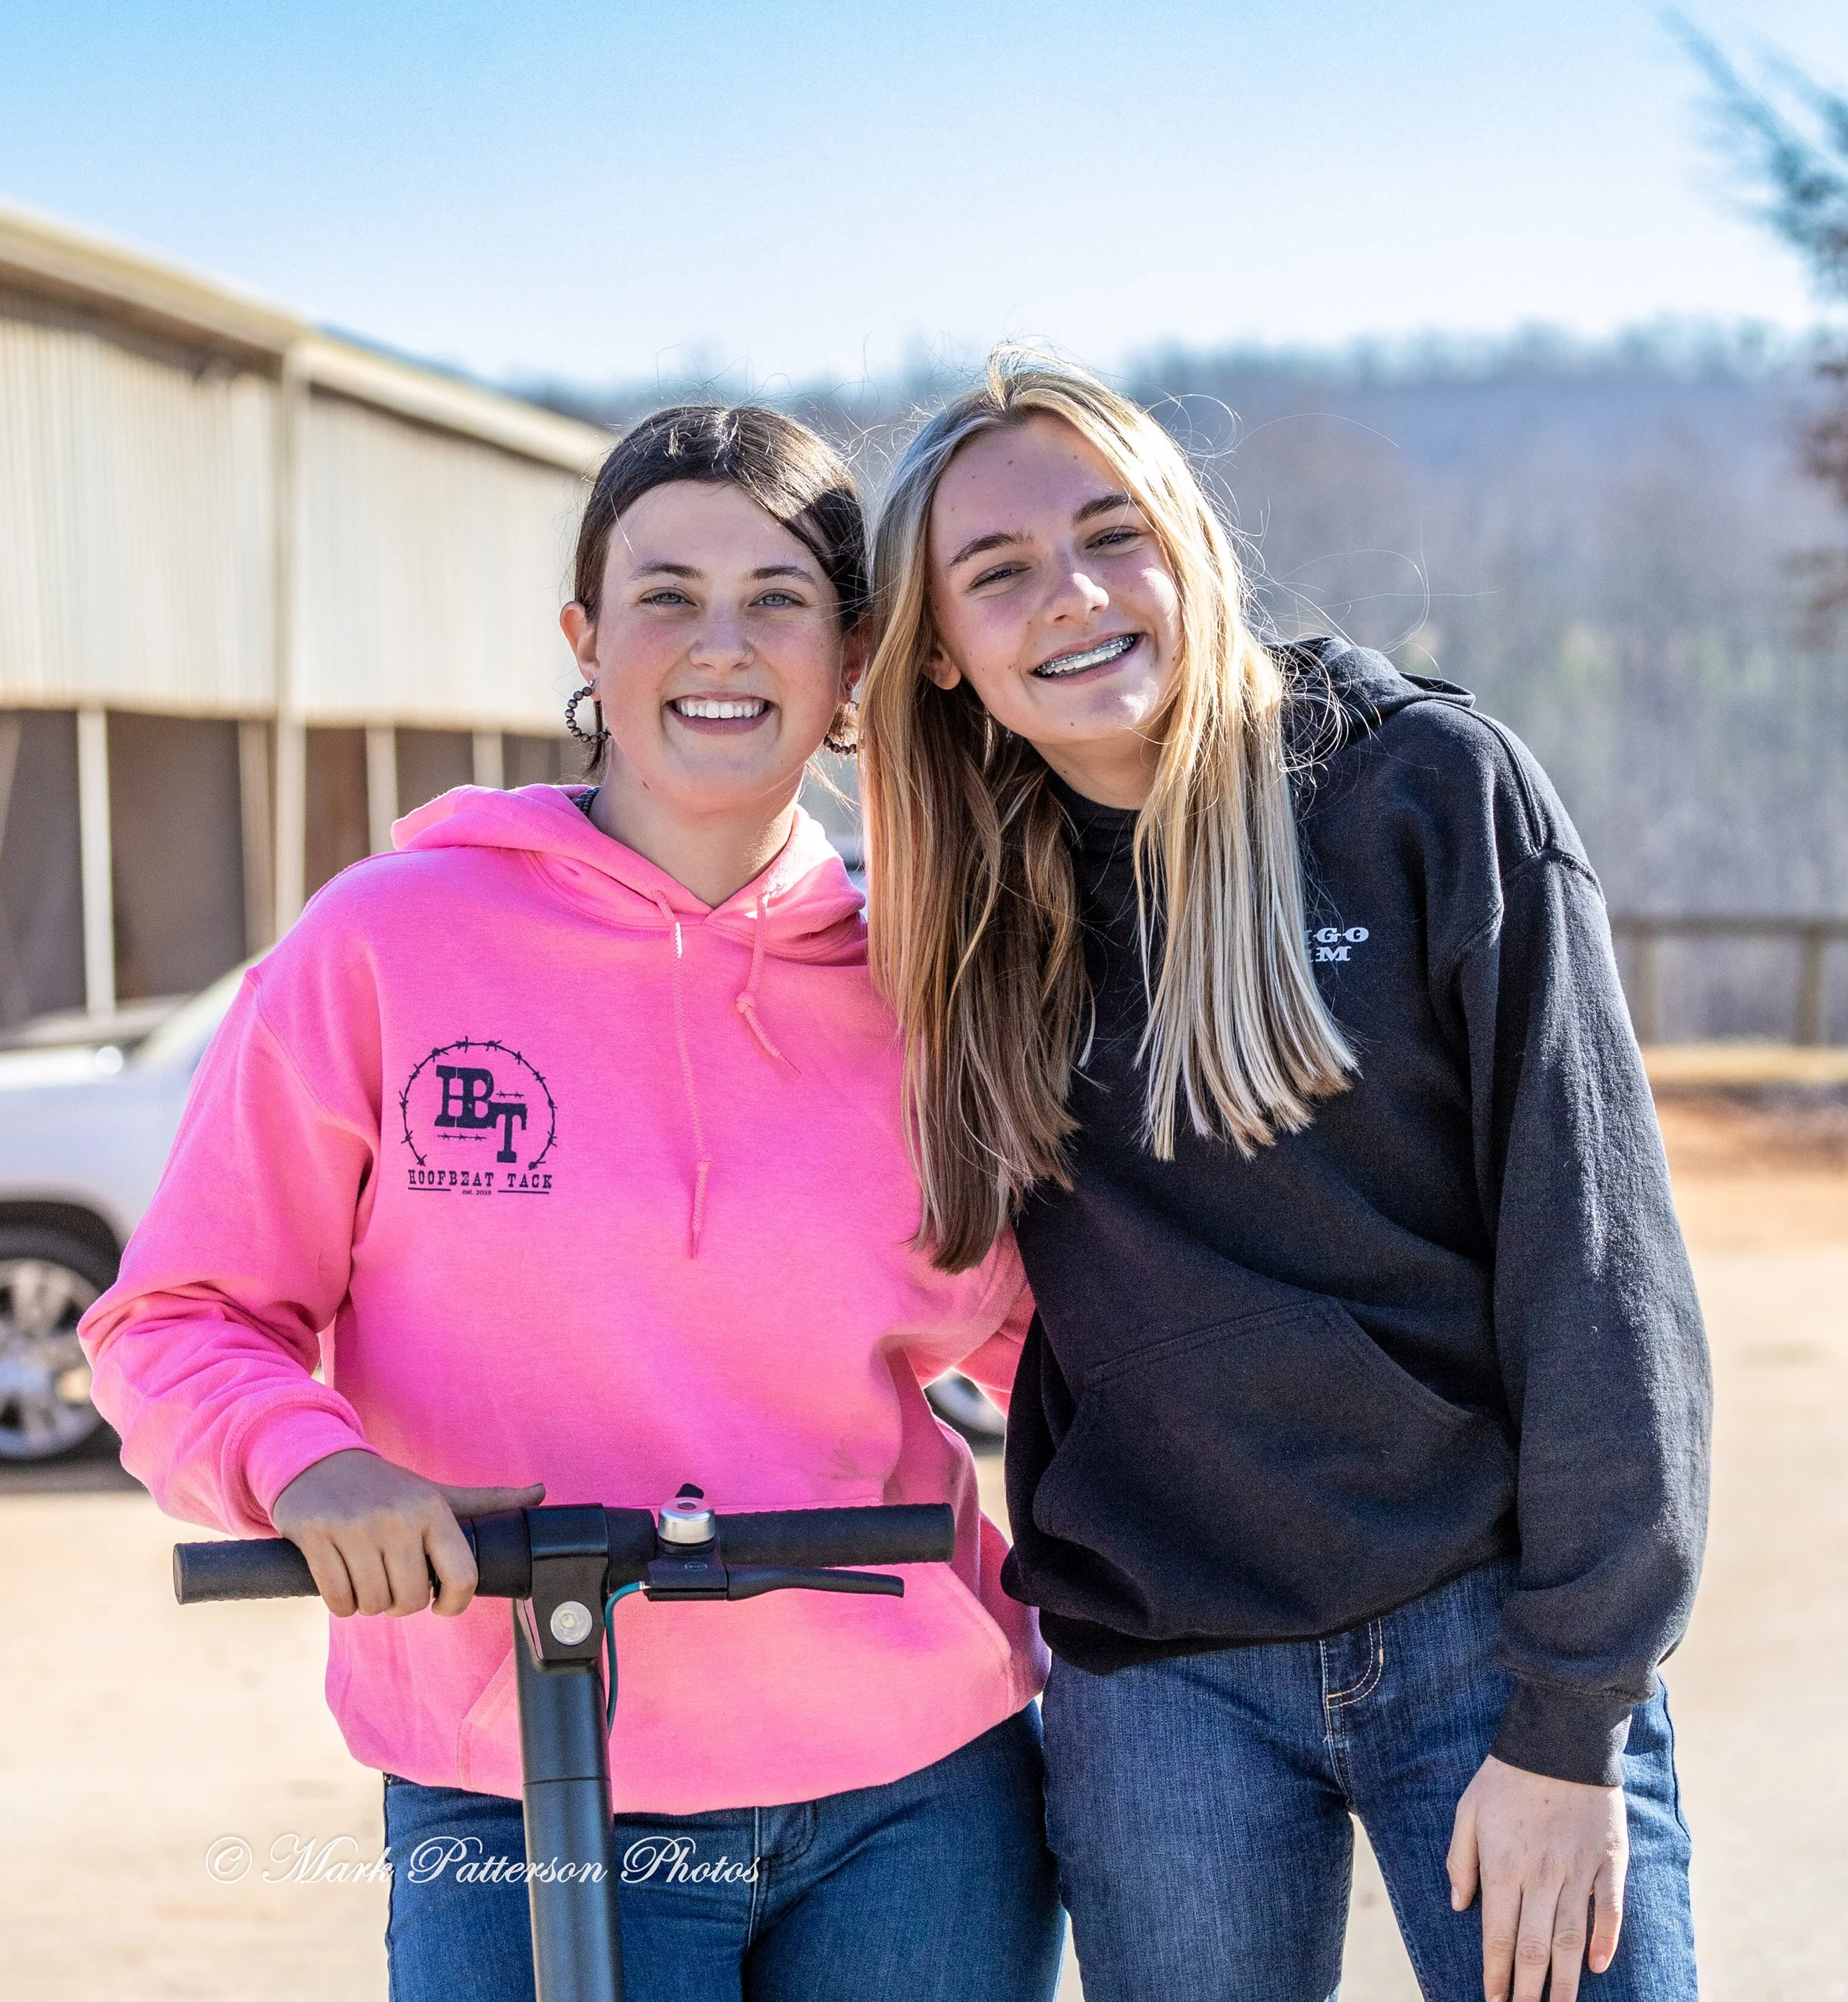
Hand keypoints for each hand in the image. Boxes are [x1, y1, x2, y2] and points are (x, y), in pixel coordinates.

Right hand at [270, 1448, 543, 1618]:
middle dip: (402, 1602)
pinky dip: (341, 1602)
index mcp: (433, 1509)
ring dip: (369, 1603)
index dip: (453, 1604)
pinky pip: (337, 1600)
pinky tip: (342, 1578)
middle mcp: (397, 1517)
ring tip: (368, 1576)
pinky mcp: (316, 1536)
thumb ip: (488, 1501)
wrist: (318, 1462)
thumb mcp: (437, 1493)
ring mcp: (354, 1527)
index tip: (441, 1603)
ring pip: (373, 1604)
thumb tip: (540, 1493)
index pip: (461, 1578)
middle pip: (410, 1600)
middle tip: (393, 1581)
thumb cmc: (387, 1488)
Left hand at [1447, 1753, 1626, 2001]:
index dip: (1495, 1973)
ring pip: (1572, 1939)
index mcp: (1503, 1866)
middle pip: (1534, 1947)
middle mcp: (1540, 1876)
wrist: (1559, 1738)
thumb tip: (1458, 1905)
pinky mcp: (1609, 1861)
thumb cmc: (1507, 1776)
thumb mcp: (1468, 1810)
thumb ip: (1460, 1860)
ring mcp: (1577, 1871)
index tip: (1493, 2001)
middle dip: (1529, 1989)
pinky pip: (1610, 1910)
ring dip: (1566, 1981)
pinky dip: (1606, 1941)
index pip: (1497, 1935)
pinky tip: (1598, 1966)